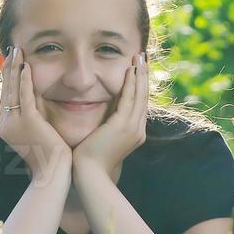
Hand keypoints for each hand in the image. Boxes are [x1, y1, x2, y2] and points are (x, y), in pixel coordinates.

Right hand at [0, 47, 70, 182]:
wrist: (53, 174)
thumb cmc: (50, 159)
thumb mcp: (37, 136)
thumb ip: (33, 120)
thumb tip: (37, 106)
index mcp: (7, 128)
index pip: (6, 97)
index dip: (9, 78)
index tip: (12, 62)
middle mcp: (6, 124)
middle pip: (6, 90)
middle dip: (9, 68)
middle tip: (12, 50)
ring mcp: (15, 123)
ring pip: (13, 89)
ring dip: (15, 68)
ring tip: (18, 51)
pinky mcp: (28, 121)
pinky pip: (25, 96)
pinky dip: (25, 80)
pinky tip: (26, 67)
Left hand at [72, 54, 146, 175]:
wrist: (90, 175)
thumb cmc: (90, 161)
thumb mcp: (103, 141)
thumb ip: (106, 128)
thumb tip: (101, 119)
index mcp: (134, 133)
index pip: (139, 104)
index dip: (140, 86)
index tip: (138, 70)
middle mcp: (138, 130)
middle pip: (144, 97)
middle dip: (143, 76)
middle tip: (143, 57)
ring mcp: (132, 128)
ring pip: (140, 95)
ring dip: (140, 74)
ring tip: (140, 58)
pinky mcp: (122, 125)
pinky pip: (129, 99)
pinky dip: (131, 83)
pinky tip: (130, 70)